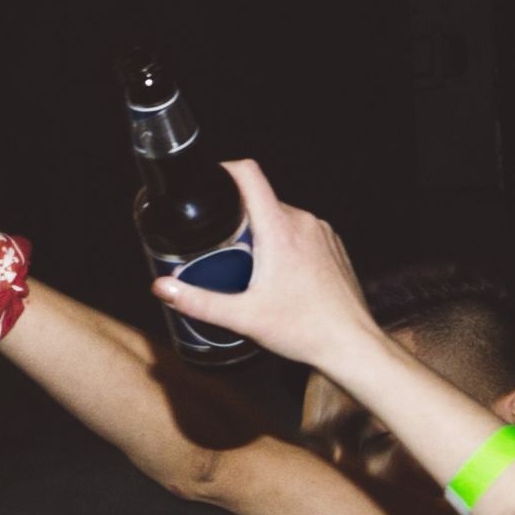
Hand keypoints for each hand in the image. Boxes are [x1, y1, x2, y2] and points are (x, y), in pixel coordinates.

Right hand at [148, 156, 373, 375]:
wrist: (350, 344)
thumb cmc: (305, 329)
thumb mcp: (243, 317)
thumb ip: (197, 301)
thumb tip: (164, 288)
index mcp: (279, 230)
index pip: (250, 176)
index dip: (225, 170)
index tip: (210, 179)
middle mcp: (303, 223)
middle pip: (261, 200)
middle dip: (237, 217)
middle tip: (221, 245)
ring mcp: (321, 233)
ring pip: (281, 216)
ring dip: (262, 231)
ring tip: (249, 264)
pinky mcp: (332, 245)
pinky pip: (301, 231)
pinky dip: (285, 243)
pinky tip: (279, 274)